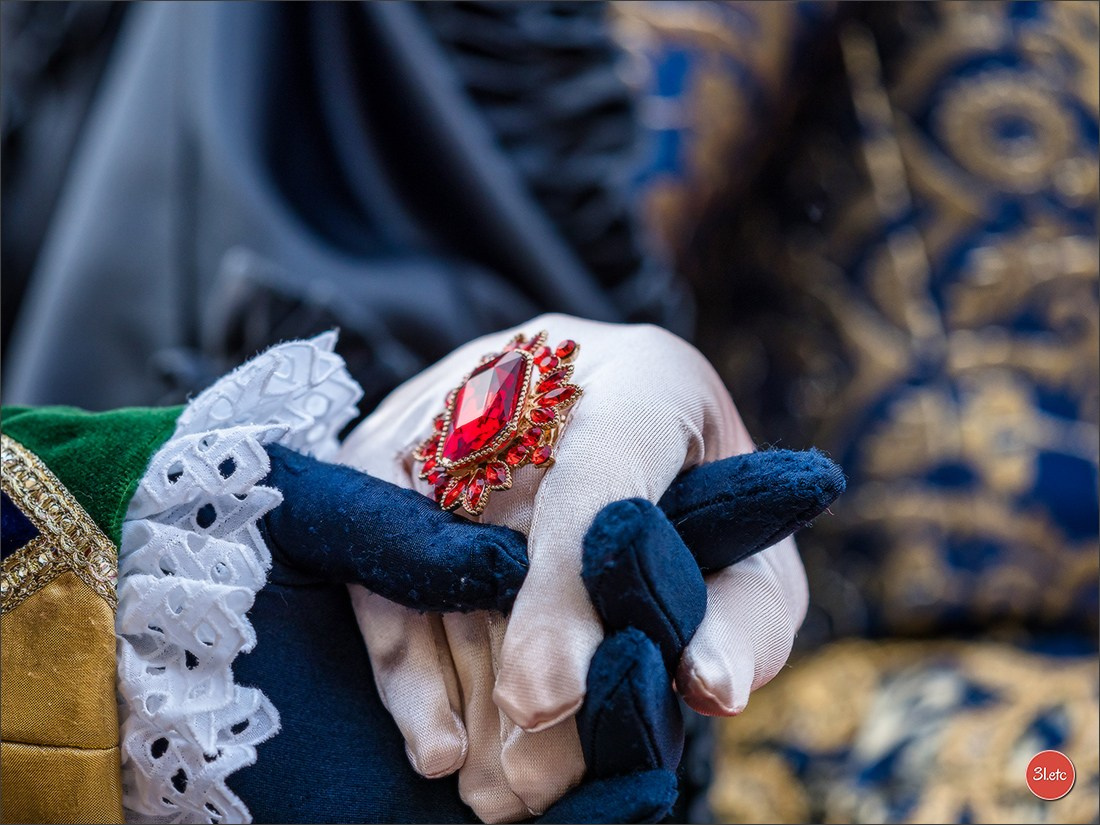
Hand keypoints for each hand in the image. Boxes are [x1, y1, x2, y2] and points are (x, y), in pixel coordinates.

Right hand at [339, 314, 838, 820]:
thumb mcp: (751, 562)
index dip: (566, 587)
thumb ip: (740, 619)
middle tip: (533, 786)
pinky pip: (374, 550)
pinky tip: (434, 743)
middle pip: (502, 525)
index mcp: (645, 380)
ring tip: (497, 791)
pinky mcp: (393, 441)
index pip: (597, 473)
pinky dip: (402, 653)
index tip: (547, 703)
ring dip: (459, 681)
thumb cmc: (700, 510)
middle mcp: (536, 368)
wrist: (621, 433)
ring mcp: (451, 401)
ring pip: (432, 548)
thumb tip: (707, 688)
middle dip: (512, 666)